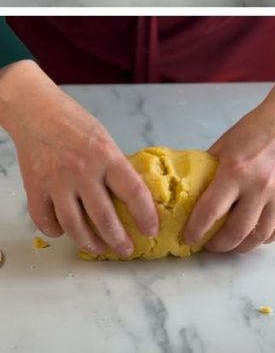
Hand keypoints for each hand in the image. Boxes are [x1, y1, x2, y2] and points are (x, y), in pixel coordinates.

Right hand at [0, 61, 156, 255]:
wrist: (37, 112)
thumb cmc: (75, 122)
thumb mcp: (106, 140)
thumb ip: (114, 167)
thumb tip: (128, 195)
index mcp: (108, 156)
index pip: (133, 192)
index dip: (145, 214)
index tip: (151, 230)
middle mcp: (83, 172)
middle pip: (104, 216)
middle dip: (118, 239)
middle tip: (127, 250)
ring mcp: (57, 182)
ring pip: (74, 225)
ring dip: (89, 242)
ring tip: (99, 249)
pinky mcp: (34, 188)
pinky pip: (45, 219)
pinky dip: (55, 231)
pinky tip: (64, 233)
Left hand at [184, 59, 274, 252]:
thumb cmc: (254, 131)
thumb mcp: (223, 146)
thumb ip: (210, 171)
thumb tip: (191, 195)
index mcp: (235, 171)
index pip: (210, 212)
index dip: (196, 231)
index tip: (190, 238)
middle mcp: (259, 186)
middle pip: (236, 231)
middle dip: (219, 245)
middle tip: (211, 246)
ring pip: (259, 236)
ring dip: (242, 247)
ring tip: (233, 245)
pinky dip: (266, 238)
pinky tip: (256, 235)